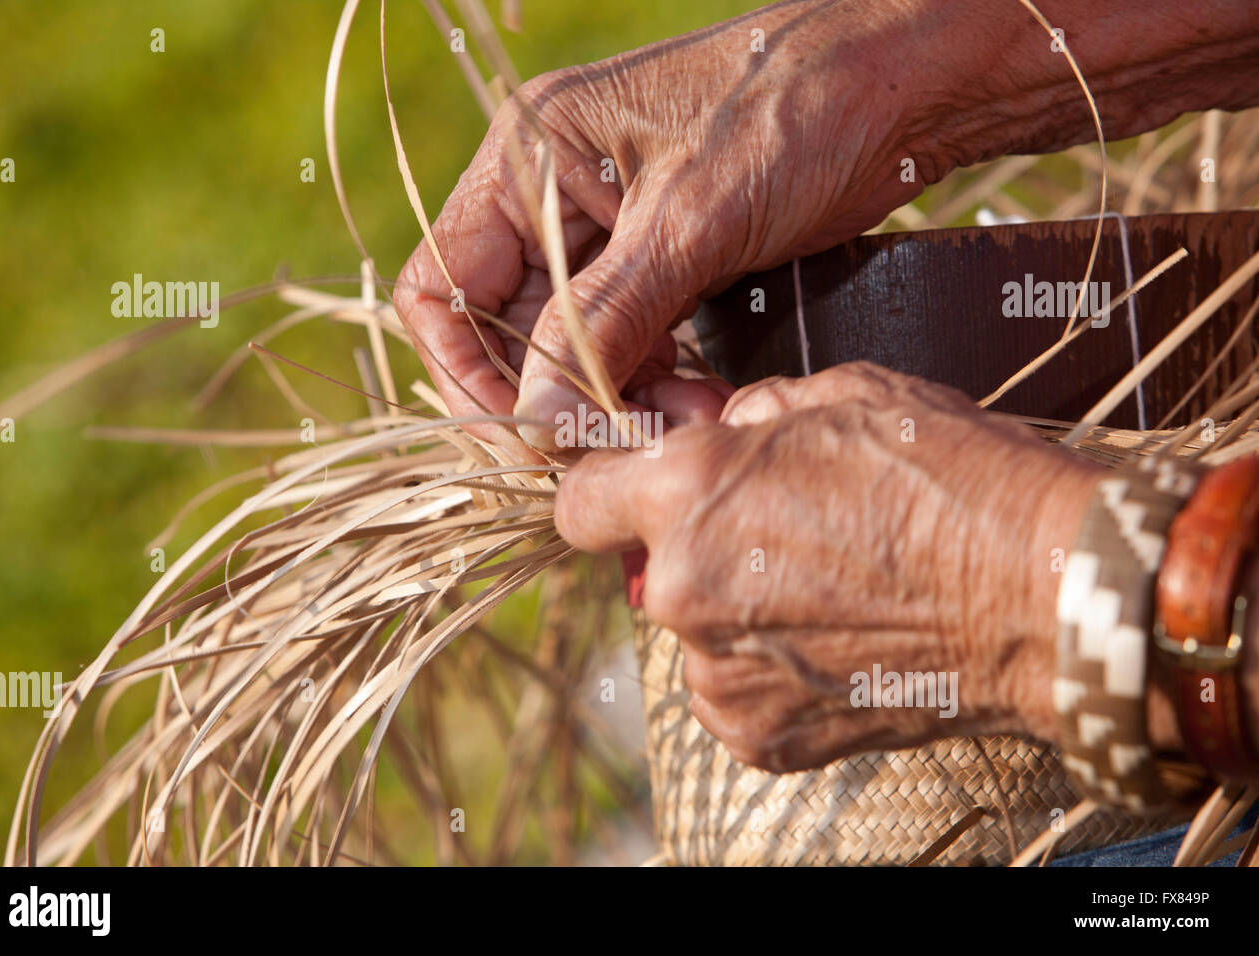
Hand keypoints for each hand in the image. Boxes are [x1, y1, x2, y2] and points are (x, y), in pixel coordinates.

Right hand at [392, 2, 940, 454]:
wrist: (910, 81)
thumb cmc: (795, 111)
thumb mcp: (687, 223)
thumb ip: (600, 325)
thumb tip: (534, 424)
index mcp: (527, 158)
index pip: (440, 288)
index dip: (466, 372)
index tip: (527, 433)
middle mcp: (553, 195)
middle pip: (509, 330)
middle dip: (563, 396)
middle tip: (624, 440)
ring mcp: (612, 228)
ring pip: (575, 347)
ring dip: (617, 398)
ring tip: (686, 420)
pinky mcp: (667, 256)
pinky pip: (630, 340)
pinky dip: (656, 381)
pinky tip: (702, 400)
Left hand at [556, 362, 1101, 771]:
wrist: (1043, 594)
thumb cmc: (953, 477)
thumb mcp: (842, 395)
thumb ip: (747, 417)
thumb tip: (716, 433)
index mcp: (686, 494)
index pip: (579, 501)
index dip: (609, 489)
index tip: (641, 490)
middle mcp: (681, 590)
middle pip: (645, 566)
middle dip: (694, 546)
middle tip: (783, 533)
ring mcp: (718, 675)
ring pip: (692, 630)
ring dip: (733, 609)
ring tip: (829, 590)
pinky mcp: (757, 736)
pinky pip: (731, 687)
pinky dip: (767, 668)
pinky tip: (839, 640)